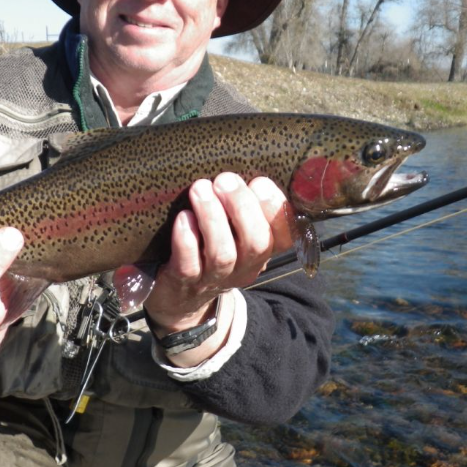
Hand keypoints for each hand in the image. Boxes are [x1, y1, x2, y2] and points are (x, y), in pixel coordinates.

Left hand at [144, 173, 291, 337]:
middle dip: (242, 207)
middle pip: (256, 243)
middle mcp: (243, 267)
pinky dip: (186, 240)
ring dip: (212, 218)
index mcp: (261, 251)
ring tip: (200, 189)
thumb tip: (246, 167)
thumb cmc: (208, 251)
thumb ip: (244, 206)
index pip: (285, 235)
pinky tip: (182, 218)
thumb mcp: (234, 232)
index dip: (276, 209)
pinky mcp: (183, 282)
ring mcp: (214, 278)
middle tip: (224, 180)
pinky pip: (188, 264)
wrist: (180, 300)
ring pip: (222, 253)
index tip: (259, 182)